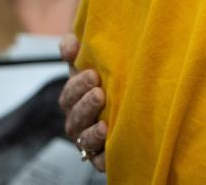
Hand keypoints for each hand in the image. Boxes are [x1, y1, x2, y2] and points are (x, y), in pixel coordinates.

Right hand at [59, 33, 106, 172]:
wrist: (136, 109)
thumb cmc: (109, 83)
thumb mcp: (94, 64)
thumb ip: (78, 51)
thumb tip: (69, 43)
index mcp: (75, 100)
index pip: (69, 94)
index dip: (77, 85)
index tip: (93, 73)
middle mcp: (79, 122)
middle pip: (75, 117)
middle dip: (85, 104)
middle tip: (99, 92)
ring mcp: (89, 141)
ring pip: (84, 139)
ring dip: (92, 131)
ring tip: (104, 123)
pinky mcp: (102, 158)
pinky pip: (98, 160)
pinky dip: (102, 154)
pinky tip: (109, 140)